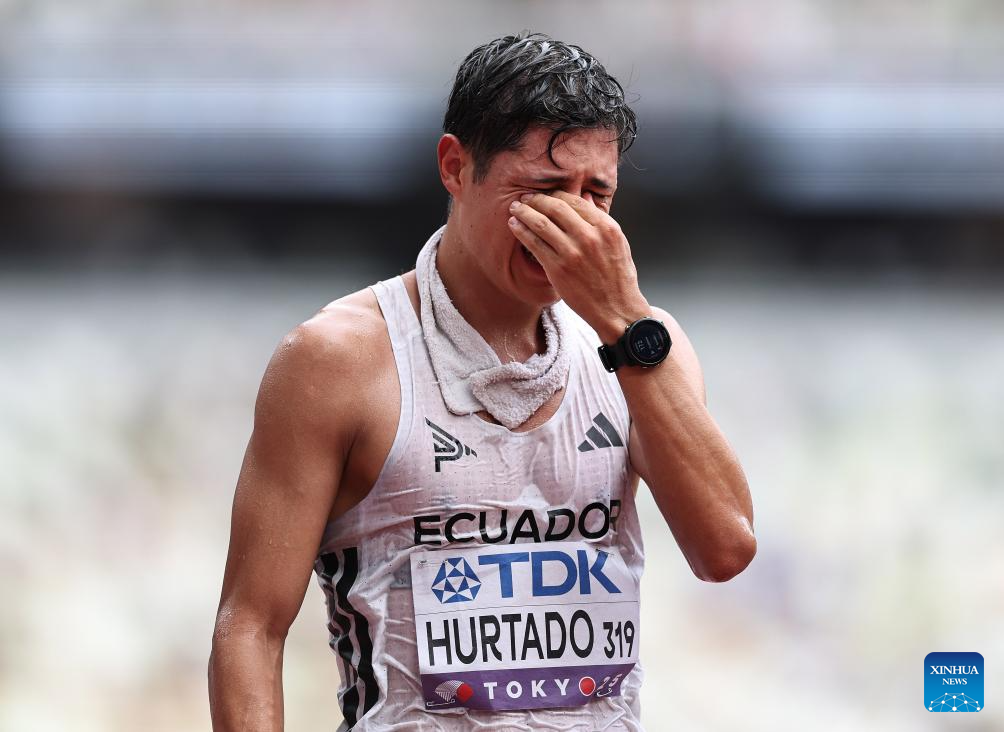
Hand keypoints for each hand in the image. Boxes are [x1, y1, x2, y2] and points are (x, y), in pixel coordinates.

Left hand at [507, 190, 651, 342]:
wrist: (617, 310)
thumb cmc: (618, 278)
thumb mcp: (618, 243)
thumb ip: (600, 219)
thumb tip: (586, 196)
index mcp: (606, 227)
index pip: (575, 201)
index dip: (555, 194)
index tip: (545, 195)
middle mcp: (589, 236)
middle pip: (556, 208)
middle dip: (536, 199)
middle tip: (525, 198)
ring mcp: (572, 252)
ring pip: (541, 223)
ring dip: (524, 212)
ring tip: (515, 208)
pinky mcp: (558, 269)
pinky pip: (534, 244)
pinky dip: (522, 231)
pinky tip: (515, 226)